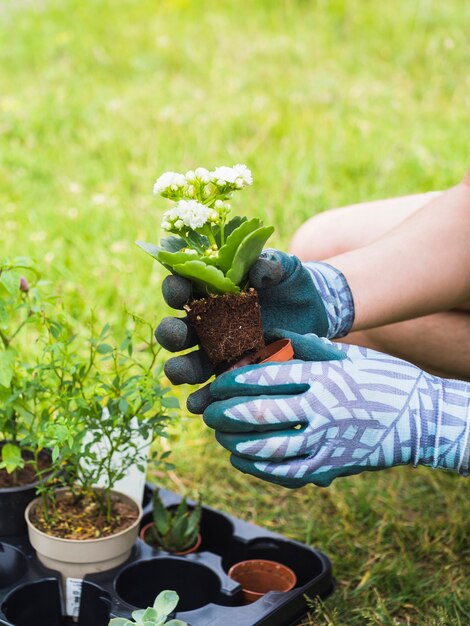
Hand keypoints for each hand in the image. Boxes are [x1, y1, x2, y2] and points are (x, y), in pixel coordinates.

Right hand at [155, 251, 353, 412]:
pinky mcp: (232, 375)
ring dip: (179, 369)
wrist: (314, 314)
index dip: (176, 289)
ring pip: (188, 363)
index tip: (181, 291)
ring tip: (177, 374)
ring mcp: (217, 352)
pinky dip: (203, 399)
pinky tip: (199, 406)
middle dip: (171, 333)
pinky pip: (212, 391)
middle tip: (177, 335)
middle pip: (177, 330)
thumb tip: (259, 272)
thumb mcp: (284, 267)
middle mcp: (206, 323)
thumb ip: (270, 264)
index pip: (183, 288)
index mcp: (210, 291)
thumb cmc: (290, 283)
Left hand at [203, 340, 469, 486]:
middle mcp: (323, 411)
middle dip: (226, 414)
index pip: (268, 378)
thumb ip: (309, 346)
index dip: (235, 381)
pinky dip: (259, 468)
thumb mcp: (350, 355)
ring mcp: (328, 443)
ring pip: (270, 448)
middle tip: (207, 412)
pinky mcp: (333, 467)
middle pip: (261, 414)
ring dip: (237, 443)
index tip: (215, 382)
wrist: (423, 420)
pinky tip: (241, 459)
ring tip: (219, 436)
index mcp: (324, 378)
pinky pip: (289, 473)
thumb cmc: (384, 379)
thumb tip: (273, 334)